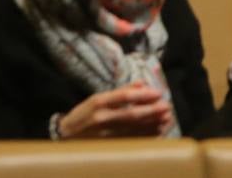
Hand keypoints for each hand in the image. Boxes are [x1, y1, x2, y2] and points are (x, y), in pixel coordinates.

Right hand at [56, 83, 171, 137]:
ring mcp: (103, 134)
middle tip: (167, 108)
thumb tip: (142, 83)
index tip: (159, 93)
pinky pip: (130, 142)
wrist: (64, 136)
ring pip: (133, 130)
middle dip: (152, 111)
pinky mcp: (107, 146)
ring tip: (166, 120)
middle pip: (131, 115)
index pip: (124, 96)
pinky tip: (156, 133)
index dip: (143, 95)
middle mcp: (100, 118)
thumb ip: (120, 91)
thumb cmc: (84, 114)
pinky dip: (144, 137)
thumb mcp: (97, 98)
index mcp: (98, 102)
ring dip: (152, 125)